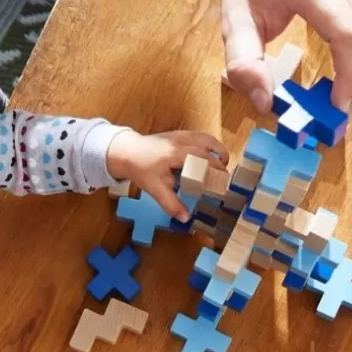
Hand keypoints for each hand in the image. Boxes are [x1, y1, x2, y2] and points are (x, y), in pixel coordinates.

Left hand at [106, 130, 228, 219]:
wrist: (126, 151)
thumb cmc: (141, 169)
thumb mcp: (155, 189)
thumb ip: (171, 204)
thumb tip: (186, 219)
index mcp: (176, 153)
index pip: (203, 157)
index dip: (216, 168)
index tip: (223, 180)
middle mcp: (180, 140)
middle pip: (208, 145)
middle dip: (220, 159)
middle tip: (225, 176)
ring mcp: (180, 134)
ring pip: (206, 137)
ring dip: (217, 149)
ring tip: (223, 163)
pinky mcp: (178, 133)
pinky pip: (199, 137)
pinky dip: (209, 146)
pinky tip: (209, 157)